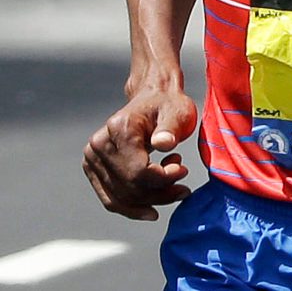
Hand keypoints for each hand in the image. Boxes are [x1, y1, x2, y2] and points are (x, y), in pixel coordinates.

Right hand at [82, 86, 197, 219]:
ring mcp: (92, 157)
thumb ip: (171, 129)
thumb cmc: (168, 106)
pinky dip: (132, 208)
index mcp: (119, 128)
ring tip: (175, 189)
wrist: (153, 100)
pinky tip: (153, 207)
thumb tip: (164, 144)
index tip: (184, 171)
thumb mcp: (177, 112)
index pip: (138, 171)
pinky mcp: (93, 168)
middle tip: (184, 189)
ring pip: (121, 198)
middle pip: (129, 188)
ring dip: (150, 202)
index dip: (163, 179)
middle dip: (160, 194)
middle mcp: (99, 144)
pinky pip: (111, 199)